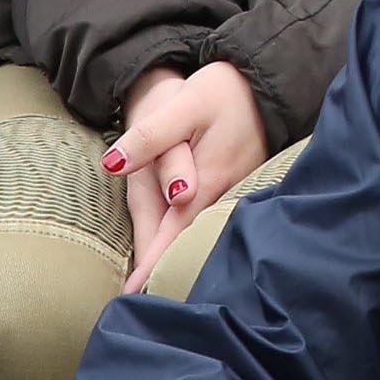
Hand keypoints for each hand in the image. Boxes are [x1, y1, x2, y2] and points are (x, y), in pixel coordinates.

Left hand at [109, 60, 267, 290]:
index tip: (132, 298)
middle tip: (139, 302)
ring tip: (156, 282)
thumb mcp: (183, 107)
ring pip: (199, 229)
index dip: (152, 266)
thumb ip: (150, 138)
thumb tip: (114, 164)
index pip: (172, 234)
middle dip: (165, 270)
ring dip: (178, 254)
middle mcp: (223, 192)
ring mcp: (233, 188)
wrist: (265, 77)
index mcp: (208, 181)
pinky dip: (193, 234)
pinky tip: (185, 243)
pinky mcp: (237, 181)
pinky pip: (210, 216)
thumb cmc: (223, 91)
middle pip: (186, 238)